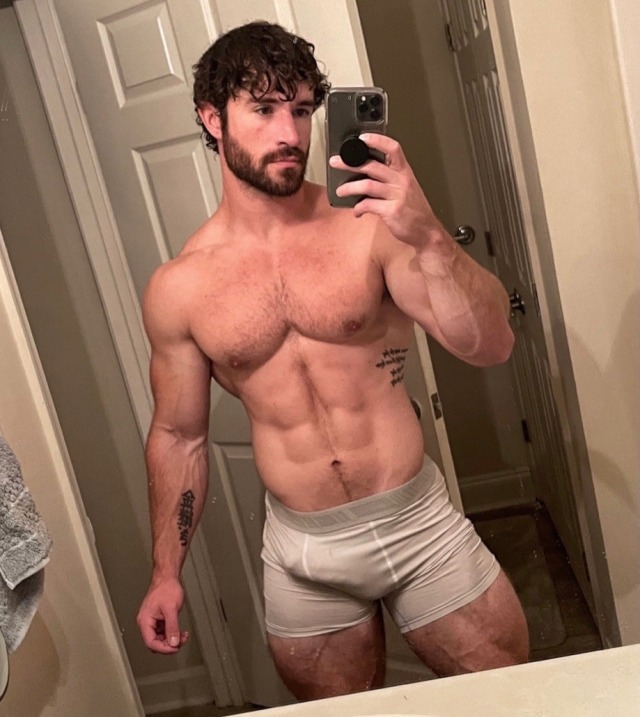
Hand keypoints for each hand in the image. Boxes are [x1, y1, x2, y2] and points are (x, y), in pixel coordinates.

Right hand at [137, 576, 188, 653]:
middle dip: (169, 645)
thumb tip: (174, 643)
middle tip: (180, 642)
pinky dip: (172, 633)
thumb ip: (172, 627)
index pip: (151, 642)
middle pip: (155, 643)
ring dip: (172, 640)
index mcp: (145, 621)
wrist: (167, 578)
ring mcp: (152, 621)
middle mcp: (146, 622)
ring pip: (160, 639)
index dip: (164, 648)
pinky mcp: (158, 619)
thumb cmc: (166, 588)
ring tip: (183, 636)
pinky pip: (164, 632)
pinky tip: (180, 632)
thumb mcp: (171, 609)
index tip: (175, 648)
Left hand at [329, 133, 443, 247]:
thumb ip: (389, 179)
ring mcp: (397, 195)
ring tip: (340, 191)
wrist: (426, 231)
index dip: (377, 140)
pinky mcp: (392, 211)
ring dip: (349, 188)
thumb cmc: (414, 210)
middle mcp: (401, 180)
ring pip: (367, 185)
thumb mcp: (406, 189)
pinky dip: (358, 208)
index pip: (393, 148)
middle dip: (350, 163)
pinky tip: (356, 211)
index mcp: (404, 172)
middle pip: (372, 165)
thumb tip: (364, 174)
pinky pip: (368, 205)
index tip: (361, 138)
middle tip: (336, 162)